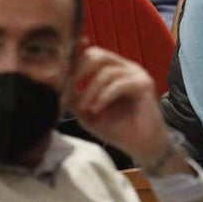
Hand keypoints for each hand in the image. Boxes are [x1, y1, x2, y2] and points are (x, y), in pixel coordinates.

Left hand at [70, 46, 171, 165]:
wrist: (141, 147)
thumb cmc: (117, 128)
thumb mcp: (88, 112)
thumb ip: (75, 98)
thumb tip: (58, 87)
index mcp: (113, 70)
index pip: (92, 54)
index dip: (76, 57)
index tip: (61, 67)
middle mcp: (126, 68)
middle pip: (98, 55)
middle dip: (80, 70)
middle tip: (69, 87)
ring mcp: (136, 74)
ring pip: (107, 72)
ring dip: (91, 91)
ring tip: (86, 108)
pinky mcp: (144, 84)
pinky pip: (119, 84)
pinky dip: (104, 97)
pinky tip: (97, 109)